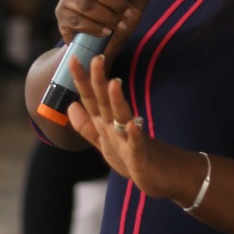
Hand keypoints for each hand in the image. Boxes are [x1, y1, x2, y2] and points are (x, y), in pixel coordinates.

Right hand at [55, 0, 153, 61]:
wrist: (99, 45)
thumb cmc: (117, 19)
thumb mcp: (134, 9)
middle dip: (114, 2)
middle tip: (127, 14)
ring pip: (86, 4)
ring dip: (107, 16)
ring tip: (119, 25)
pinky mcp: (62, 15)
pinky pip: (77, 20)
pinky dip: (94, 27)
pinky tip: (106, 32)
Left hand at [66, 53, 182, 200]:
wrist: (163, 175)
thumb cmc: (133, 158)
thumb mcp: (104, 143)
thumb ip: (87, 126)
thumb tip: (70, 105)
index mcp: (107, 124)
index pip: (91, 99)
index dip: (81, 81)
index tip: (73, 58)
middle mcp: (118, 127)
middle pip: (105, 102)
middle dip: (99, 81)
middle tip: (95, 58)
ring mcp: (131, 140)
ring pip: (122, 117)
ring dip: (118, 100)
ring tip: (114, 82)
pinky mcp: (141, 157)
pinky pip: (138, 145)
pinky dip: (135, 135)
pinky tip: (134, 125)